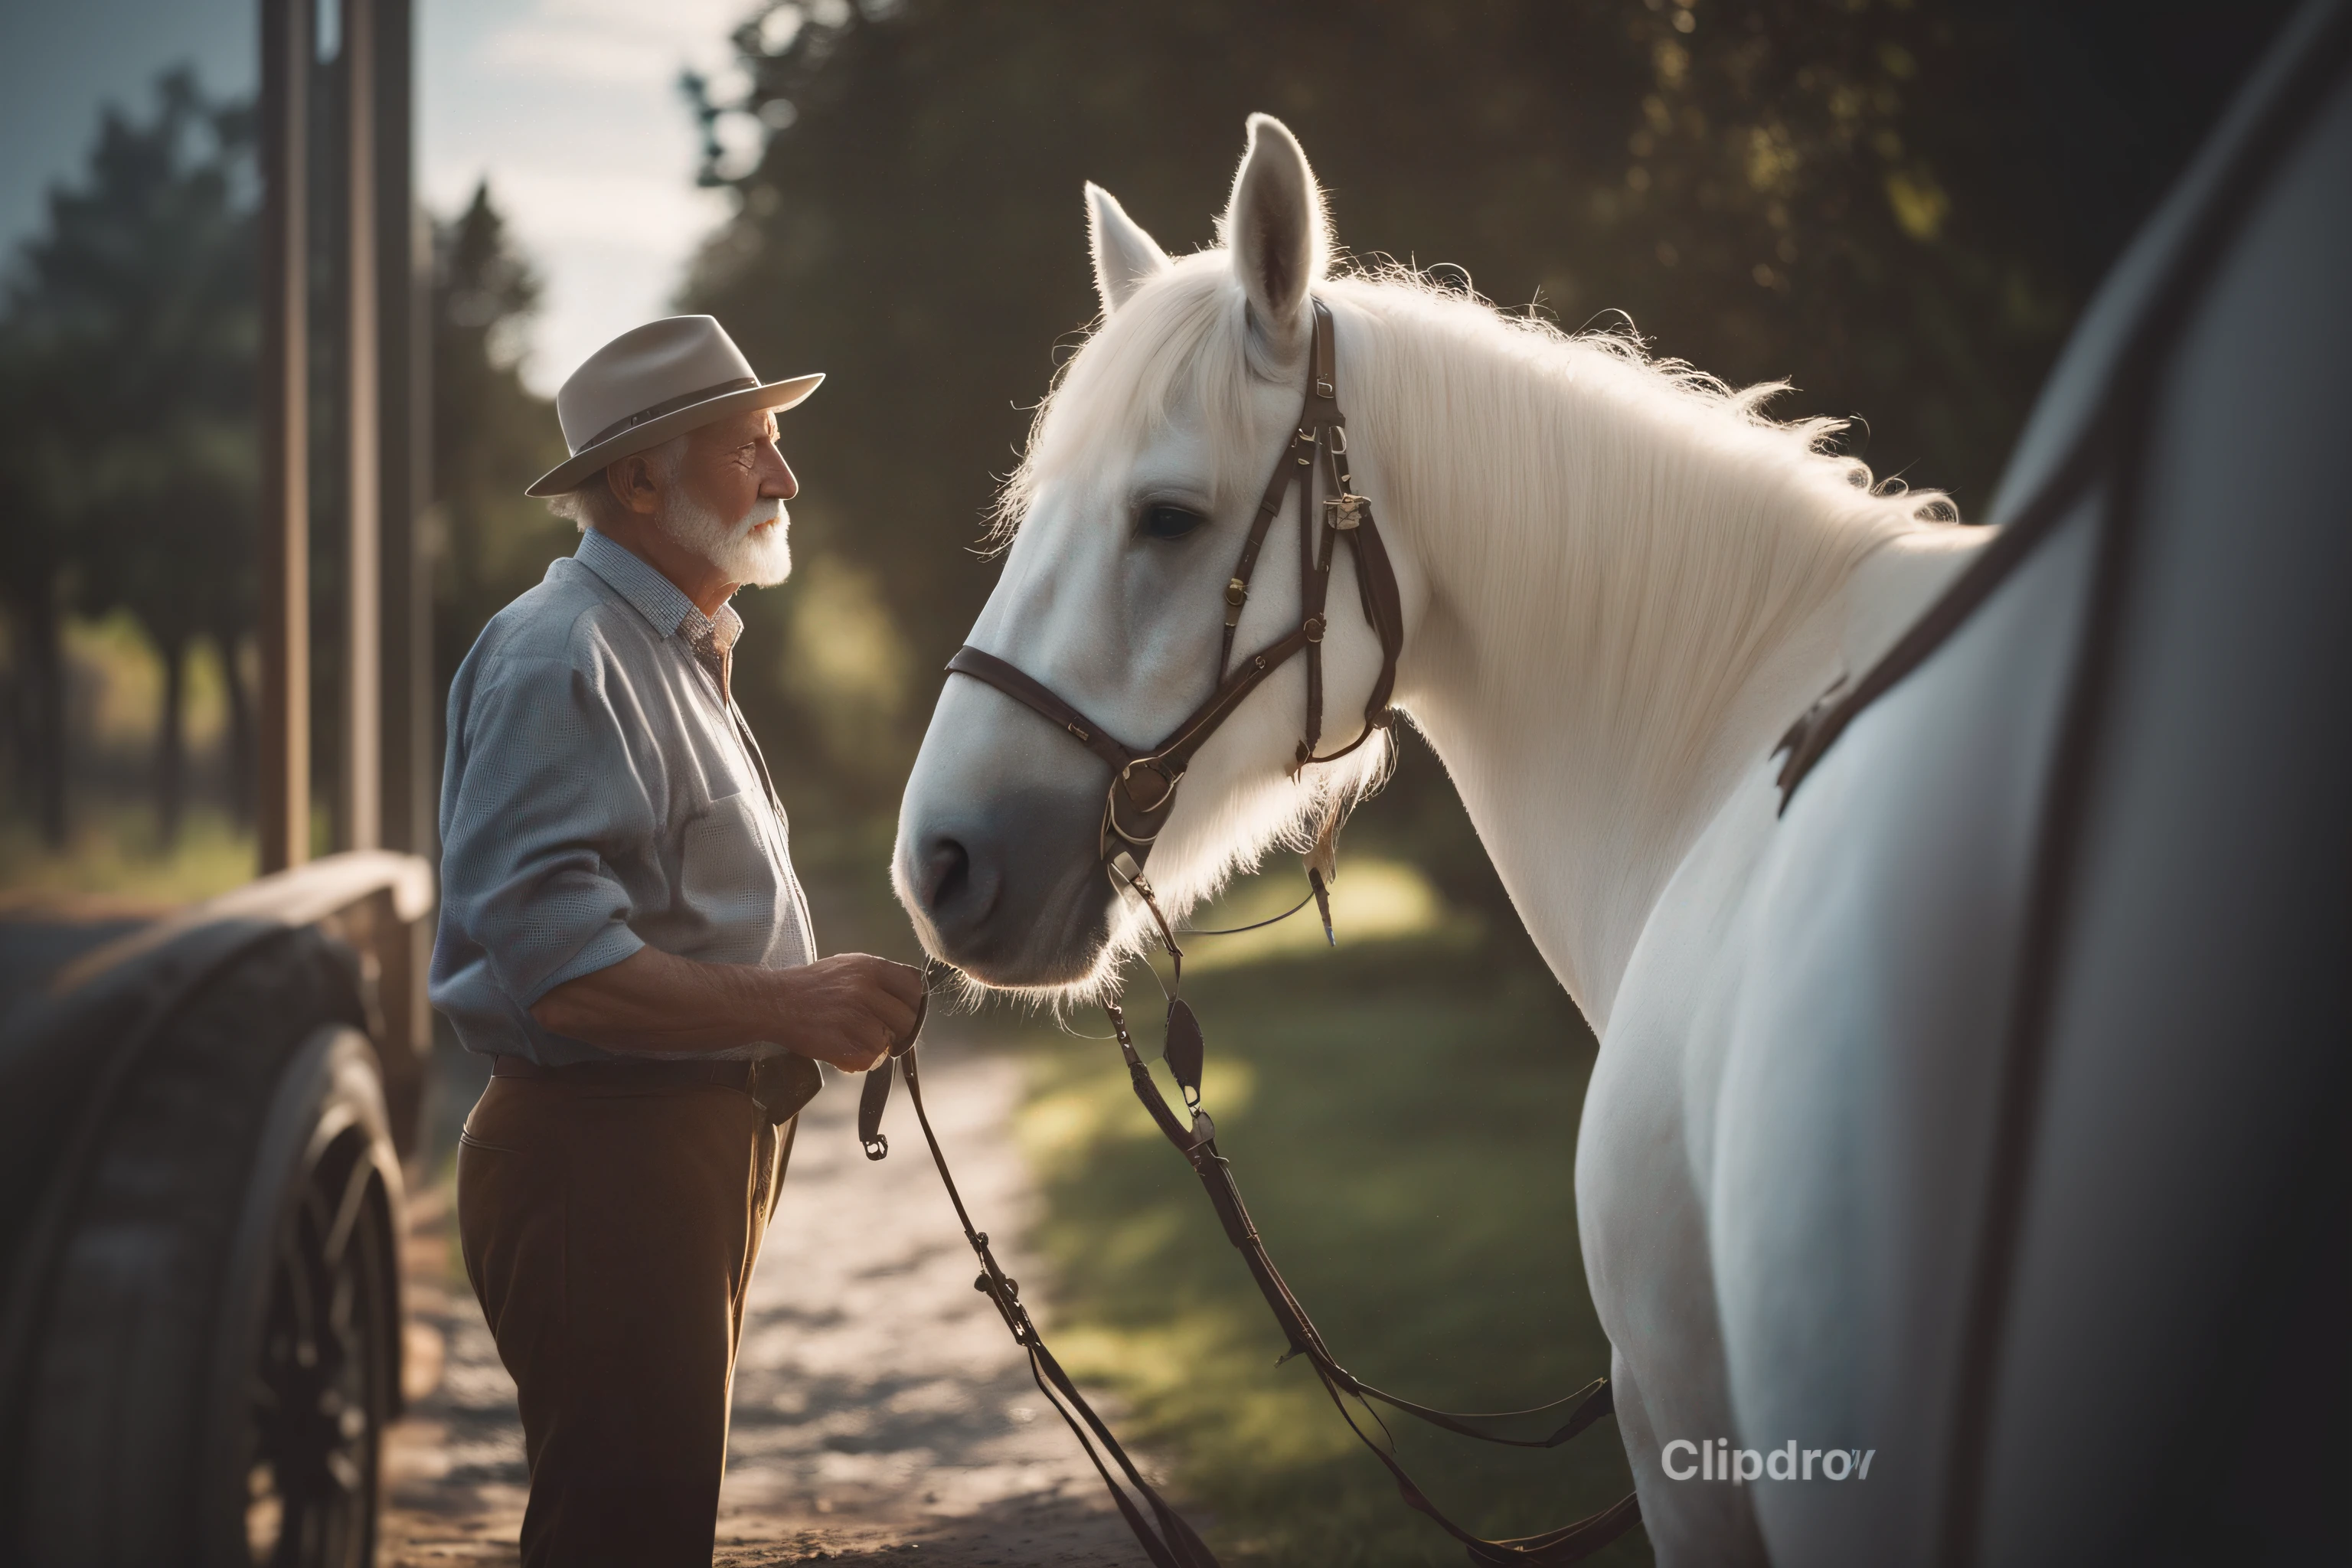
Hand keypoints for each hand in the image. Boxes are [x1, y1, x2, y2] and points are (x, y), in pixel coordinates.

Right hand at [768, 953, 926, 1072]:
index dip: (913, 1003)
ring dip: (876, 1047)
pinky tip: (843, 1049)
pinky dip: (859, 1061)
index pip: (916, 987)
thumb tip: (911, 997)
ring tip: (853, 1039)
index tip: (902, 1012)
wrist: (774, 1002)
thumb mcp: (848, 967)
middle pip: (908, 1020)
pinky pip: (871, 1060)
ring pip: (889, 1043)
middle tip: (878, 1032)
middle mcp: (866, 990)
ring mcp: (855, 1017)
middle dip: (898, 1031)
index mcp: (871, 967)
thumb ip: (879, 979)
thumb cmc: (812, 986)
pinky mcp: (844, 1043)